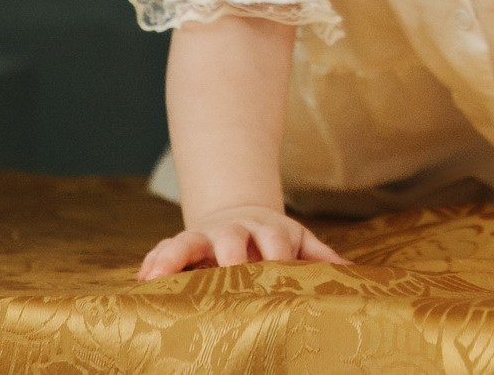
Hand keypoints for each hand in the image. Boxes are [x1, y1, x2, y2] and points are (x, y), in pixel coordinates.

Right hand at [135, 202, 348, 279]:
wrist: (238, 214)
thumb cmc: (273, 240)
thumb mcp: (298, 241)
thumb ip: (320, 257)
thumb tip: (350, 275)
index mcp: (268, 231)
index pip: (275, 241)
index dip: (277, 256)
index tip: (279, 273)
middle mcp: (235, 231)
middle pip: (231, 239)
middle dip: (229, 255)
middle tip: (227, 274)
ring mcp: (205, 236)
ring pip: (188, 241)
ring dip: (175, 256)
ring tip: (158, 274)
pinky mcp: (180, 244)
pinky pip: (163, 249)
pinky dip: (154, 261)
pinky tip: (142, 279)